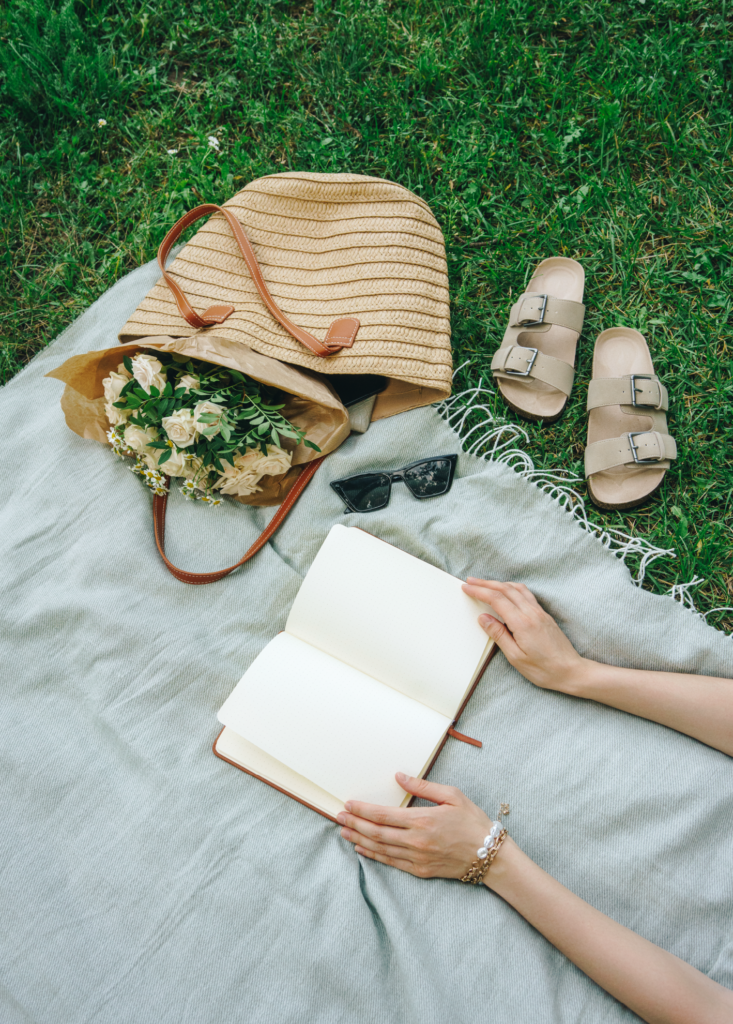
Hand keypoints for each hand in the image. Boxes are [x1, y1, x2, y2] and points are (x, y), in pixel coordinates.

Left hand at [337, 773, 493, 877]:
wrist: (490, 855)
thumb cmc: (473, 821)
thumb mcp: (452, 795)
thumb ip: (422, 787)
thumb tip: (399, 776)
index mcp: (422, 820)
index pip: (383, 815)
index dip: (362, 810)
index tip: (348, 804)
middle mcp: (415, 841)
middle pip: (376, 833)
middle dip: (354, 824)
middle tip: (338, 817)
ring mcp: (417, 858)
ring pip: (380, 849)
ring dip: (359, 840)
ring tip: (344, 832)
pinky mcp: (420, 870)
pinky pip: (391, 863)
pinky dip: (374, 856)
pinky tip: (363, 849)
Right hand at [462, 578, 583, 691]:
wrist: (571, 670)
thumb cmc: (544, 669)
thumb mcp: (516, 657)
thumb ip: (499, 635)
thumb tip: (483, 618)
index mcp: (522, 623)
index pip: (496, 599)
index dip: (479, 591)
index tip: (466, 588)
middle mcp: (532, 613)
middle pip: (505, 589)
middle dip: (486, 583)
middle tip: (470, 581)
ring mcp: (540, 612)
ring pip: (517, 588)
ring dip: (499, 583)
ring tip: (485, 584)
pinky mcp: (544, 615)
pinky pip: (526, 594)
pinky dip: (512, 588)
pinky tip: (507, 591)